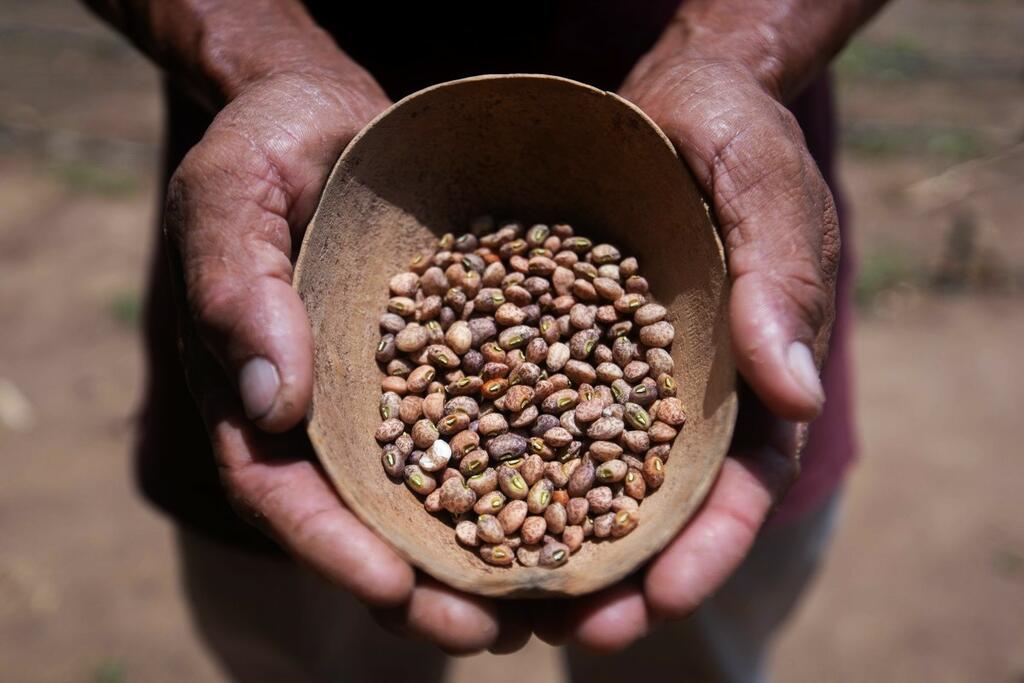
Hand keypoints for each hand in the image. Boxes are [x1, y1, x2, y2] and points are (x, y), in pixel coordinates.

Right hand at [164, 71, 529, 653]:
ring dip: (494, 554)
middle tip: (489, 630)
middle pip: (373, 518)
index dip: (333, 548)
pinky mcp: (465, 362)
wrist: (346, 116)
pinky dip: (540, 473)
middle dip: (426, 584)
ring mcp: (402, 393)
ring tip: (555, 603)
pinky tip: (593, 507)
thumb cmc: (272, 144)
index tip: (390, 591)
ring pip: (446, 492)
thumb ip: (235, 287)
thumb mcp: (234, 191)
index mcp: (262, 388)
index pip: (285, 489)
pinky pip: (502, 426)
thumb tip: (265, 403)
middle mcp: (334, 411)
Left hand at [532, 59, 838, 650]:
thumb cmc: (728, 135)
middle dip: (623, 574)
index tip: (668, 597)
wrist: (655, 100)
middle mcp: (676, 392)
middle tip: (577, 632)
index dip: (709, 546)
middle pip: (652, 505)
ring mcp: (608, 375)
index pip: (739, 483)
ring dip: (549, 543)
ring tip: (503, 600)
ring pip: (581, 477)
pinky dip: (496, 461)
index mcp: (748, 375)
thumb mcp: (763, 188)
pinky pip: (520, 412)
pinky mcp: (547, 346)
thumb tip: (794, 396)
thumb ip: (779, 281)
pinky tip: (452, 499)